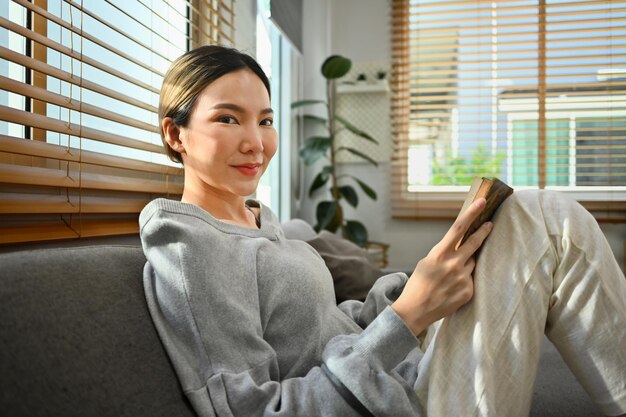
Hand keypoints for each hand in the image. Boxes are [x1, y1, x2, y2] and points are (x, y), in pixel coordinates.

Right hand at [391, 198, 492, 335]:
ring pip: (472, 262)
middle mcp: (453, 264)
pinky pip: (471, 279)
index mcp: (439, 254)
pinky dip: (464, 280)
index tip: (482, 202)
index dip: (471, 213)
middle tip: (490, 225)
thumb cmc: (418, 284)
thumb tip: (460, 246)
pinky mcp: (468, 291)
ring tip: (450, 275)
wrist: (416, 310)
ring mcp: (462, 278)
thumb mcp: (426, 262)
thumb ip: (443, 253)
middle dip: (484, 231)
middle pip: (474, 242)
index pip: (458, 228)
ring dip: (466, 264)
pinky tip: (451, 288)